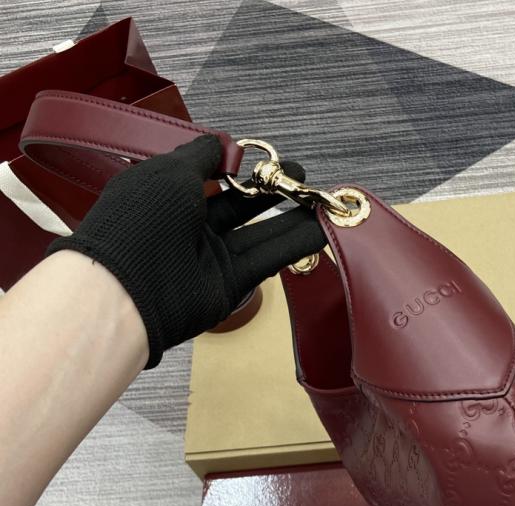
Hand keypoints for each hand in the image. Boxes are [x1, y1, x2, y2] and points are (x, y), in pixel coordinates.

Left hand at [46, 134, 325, 367]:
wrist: (129, 288)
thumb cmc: (141, 220)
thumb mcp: (169, 171)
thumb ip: (202, 155)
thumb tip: (225, 144)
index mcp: (169, 194)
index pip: (210, 176)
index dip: (237, 166)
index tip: (264, 158)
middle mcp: (191, 225)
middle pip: (241, 204)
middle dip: (272, 189)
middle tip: (302, 176)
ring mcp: (212, 256)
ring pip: (260, 232)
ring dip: (291, 217)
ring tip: (321, 201)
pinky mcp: (231, 283)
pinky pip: (268, 259)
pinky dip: (295, 245)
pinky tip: (321, 230)